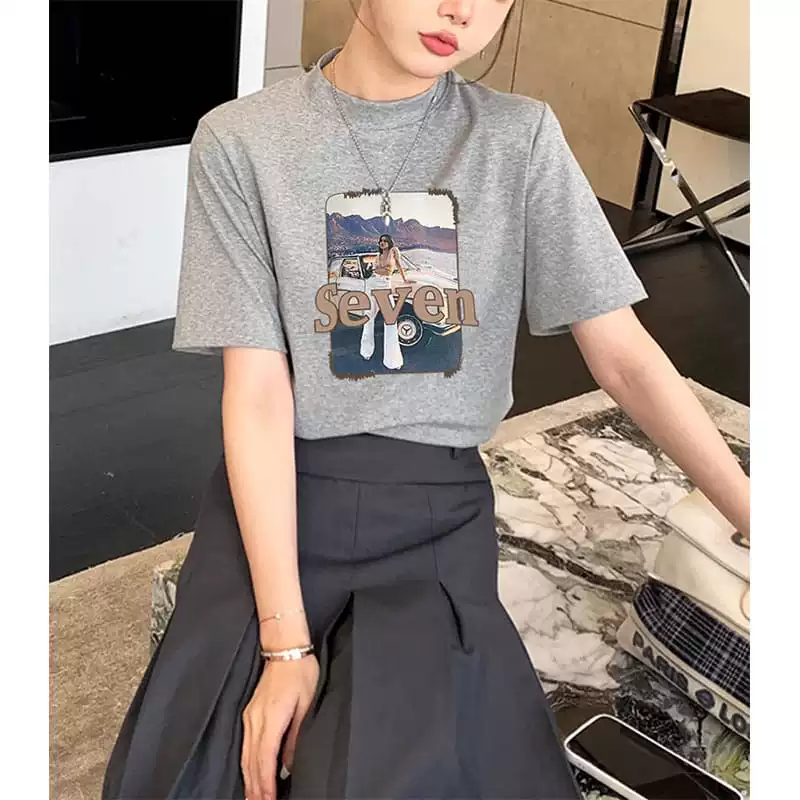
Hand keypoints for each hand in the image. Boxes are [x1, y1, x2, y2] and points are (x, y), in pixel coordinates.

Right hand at [241, 655, 319, 799]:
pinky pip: (245, 745)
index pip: (266, 758)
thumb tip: (288, 764)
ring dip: (248, 779)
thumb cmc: (301, 673)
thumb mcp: (306, 703)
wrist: (284, 650)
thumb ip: (296, 735)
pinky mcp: (249, 713)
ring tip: (252, 798)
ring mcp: (250, 716)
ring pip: (245, 755)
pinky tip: (249, 774)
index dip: (266, 783)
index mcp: (272, 717)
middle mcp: (256, 719)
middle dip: (254, 787)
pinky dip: (246, 764)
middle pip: (252, 761)